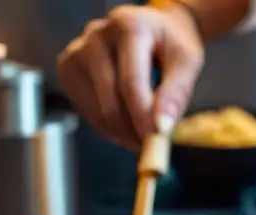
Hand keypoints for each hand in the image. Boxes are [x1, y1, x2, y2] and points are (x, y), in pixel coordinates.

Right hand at [57, 3, 203, 149]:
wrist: (153, 30)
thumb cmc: (171, 46)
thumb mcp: (186, 63)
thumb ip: (176, 94)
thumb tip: (161, 129)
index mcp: (128, 26)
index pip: (131, 81)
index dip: (143, 117)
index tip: (157, 141)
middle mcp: (96, 34)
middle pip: (111, 97)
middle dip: (133, 130)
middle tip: (153, 147)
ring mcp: (77, 51)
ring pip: (97, 108)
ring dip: (122, 133)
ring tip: (142, 136)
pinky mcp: (68, 68)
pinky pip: (86, 110)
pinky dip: (107, 127)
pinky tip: (125, 126)